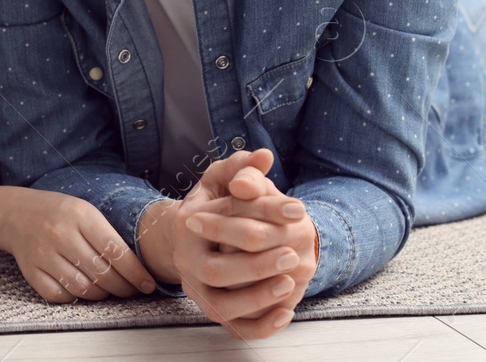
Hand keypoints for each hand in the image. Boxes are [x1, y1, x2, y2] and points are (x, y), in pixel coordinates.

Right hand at [0, 187, 155, 303]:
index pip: (115, 250)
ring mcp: (44, 255)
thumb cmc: (58, 212)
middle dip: (123, 287)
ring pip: (83, 288)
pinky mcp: (32, 272)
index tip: (148, 284)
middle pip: (102, 273)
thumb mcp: (86, 211)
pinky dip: (76, 297)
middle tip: (132, 290)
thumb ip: (108, 234)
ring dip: (103, 294)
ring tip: (110, 290)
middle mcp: (61, 235)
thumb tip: (137, 265)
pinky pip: (61, 295)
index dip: (135, 273)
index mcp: (80, 215)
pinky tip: (83, 289)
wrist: (17, 214)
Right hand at [141, 150, 315, 338]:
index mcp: (189, 222)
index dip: (265, 212)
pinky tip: (286, 313)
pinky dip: (261, 325)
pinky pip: (235, 327)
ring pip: (222, 305)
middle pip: (217, 270)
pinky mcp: (212, 309)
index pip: (226, 220)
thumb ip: (242, 166)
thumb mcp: (221, 177)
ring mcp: (197, 289)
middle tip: (292, 255)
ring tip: (289, 283)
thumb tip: (264, 157)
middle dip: (256, 265)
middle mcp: (187, 260)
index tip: (298, 210)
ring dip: (257, 298)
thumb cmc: (213, 203)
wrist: (191, 237)